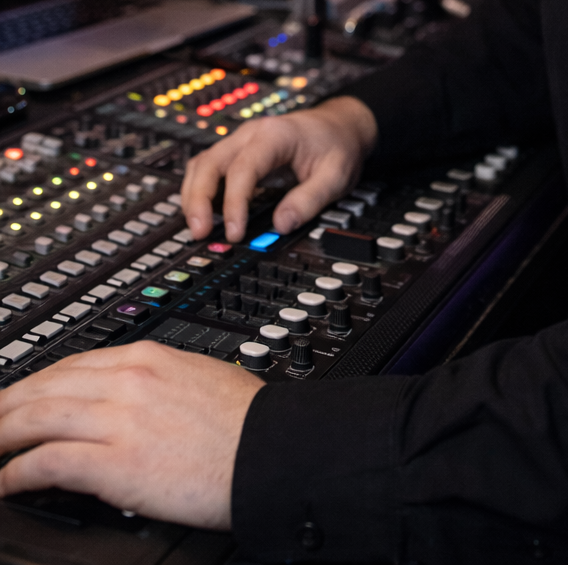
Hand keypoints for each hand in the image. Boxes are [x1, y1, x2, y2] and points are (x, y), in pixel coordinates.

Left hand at [0, 342, 261, 527]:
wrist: (270, 452)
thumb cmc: (246, 423)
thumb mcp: (196, 380)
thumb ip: (155, 385)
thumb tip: (129, 404)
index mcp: (148, 357)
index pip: (72, 364)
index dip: (35, 383)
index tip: (18, 397)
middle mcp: (127, 381)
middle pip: (44, 386)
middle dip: (5, 406)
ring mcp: (119, 420)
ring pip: (36, 417)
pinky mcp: (115, 463)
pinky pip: (47, 461)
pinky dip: (15, 472)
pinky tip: (4, 483)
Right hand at [181, 94, 378, 242]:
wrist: (339, 125)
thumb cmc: (337, 145)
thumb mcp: (336, 175)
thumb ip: (309, 200)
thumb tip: (281, 226)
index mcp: (274, 136)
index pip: (242, 169)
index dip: (234, 203)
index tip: (235, 232)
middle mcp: (251, 134)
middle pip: (209, 162)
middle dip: (199, 199)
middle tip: (200, 233)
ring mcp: (241, 141)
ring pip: (203, 164)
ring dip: (194, 195)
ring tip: (197, 227)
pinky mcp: (238, 152)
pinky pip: (208, 167)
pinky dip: (200, 189)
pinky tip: (203, 212)